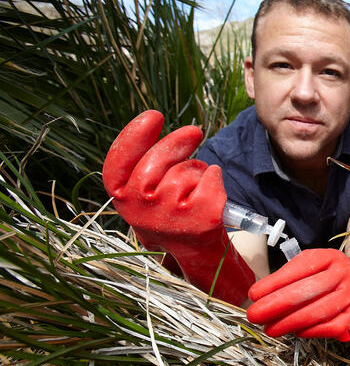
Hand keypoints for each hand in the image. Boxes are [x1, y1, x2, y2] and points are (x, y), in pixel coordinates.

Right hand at [103, 110, 253, 303]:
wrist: (195, 250)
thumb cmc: (170, 210)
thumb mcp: (146, 190)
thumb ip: (143, 161)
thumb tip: (152, 119)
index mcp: (122, 198)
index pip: (118, 164)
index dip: (134, 137)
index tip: (154, 115)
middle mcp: (140, 210)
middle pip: (156, 161)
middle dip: (177, 142)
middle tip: (194, 132)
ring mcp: (171, 217)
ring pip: (186, 171)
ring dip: (196, 170)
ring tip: (195, 187)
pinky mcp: (202, 220)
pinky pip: (211, 179)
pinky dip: (215, 178)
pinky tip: (211, 192)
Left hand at [246, 249, 349, 341]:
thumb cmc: (328, 276)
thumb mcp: (310, 265)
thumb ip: (287, 277)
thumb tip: (259, 296)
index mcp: (331, 258)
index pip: (299, 270)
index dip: (273, 283)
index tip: (253, 295)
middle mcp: (345, 275)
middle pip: (306, 292)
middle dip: (276, 306)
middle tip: (255, 315)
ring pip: (316, 313)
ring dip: (288, 323)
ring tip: (270, 328)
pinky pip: (327, 328)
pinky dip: (308, 331)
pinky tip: (294, 331)